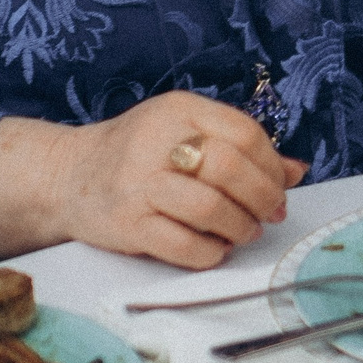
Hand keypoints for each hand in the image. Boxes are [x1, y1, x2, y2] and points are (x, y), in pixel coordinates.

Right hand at [49, 91, 306, 268]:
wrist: (66, 176)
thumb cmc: (138, 154)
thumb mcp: (186, 132)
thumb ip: (240, 148)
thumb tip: (296, 171)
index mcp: (179, 110)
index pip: (245, 134)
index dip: (272, 166)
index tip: (281, 188)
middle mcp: (157, 141)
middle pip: (231, 168)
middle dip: (262, 198)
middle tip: (269, 214)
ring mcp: (138, 184)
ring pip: (210, 208)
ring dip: (239, 227)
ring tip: (243, 232)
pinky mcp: (125, 223)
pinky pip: (182, 244)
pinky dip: (209, 252)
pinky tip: (213, 248)